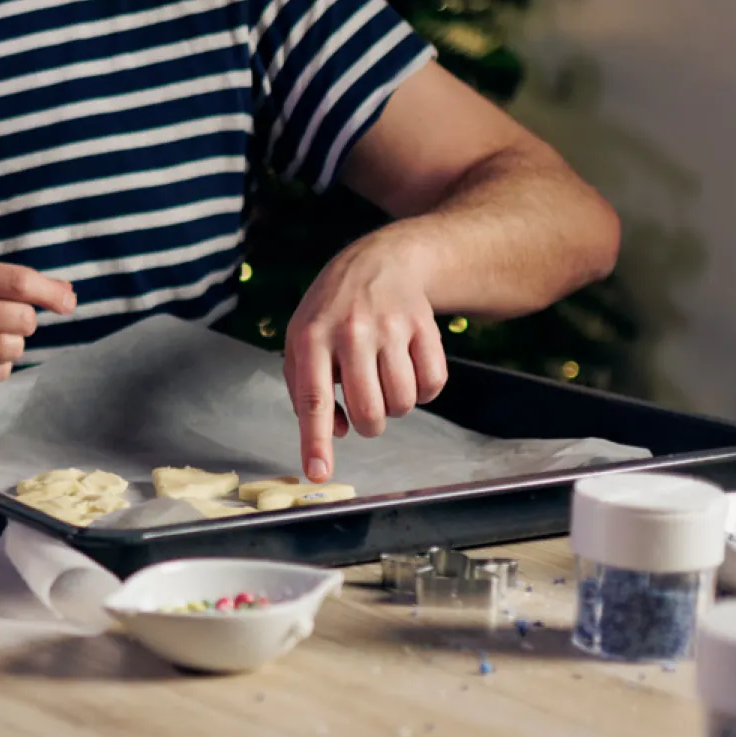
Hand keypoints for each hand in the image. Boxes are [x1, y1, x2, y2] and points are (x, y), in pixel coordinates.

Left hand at [283, 230, 447, 482]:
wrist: (380, 263)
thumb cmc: (331, 314)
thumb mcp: (301, 341)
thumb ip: (305, 390)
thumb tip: (335, 432)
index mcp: (311, 337)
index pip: (313, 400)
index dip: (316, 442)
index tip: (318, 473)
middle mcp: (351, 331)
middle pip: (368, 412)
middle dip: (369, 425)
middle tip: (366, 408)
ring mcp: (391, 328)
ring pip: (403, 403)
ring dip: (395, 407)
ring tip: (384, 382)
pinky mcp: (425, 327)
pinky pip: (433, 385)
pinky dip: (424, 391)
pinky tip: (409, 370)